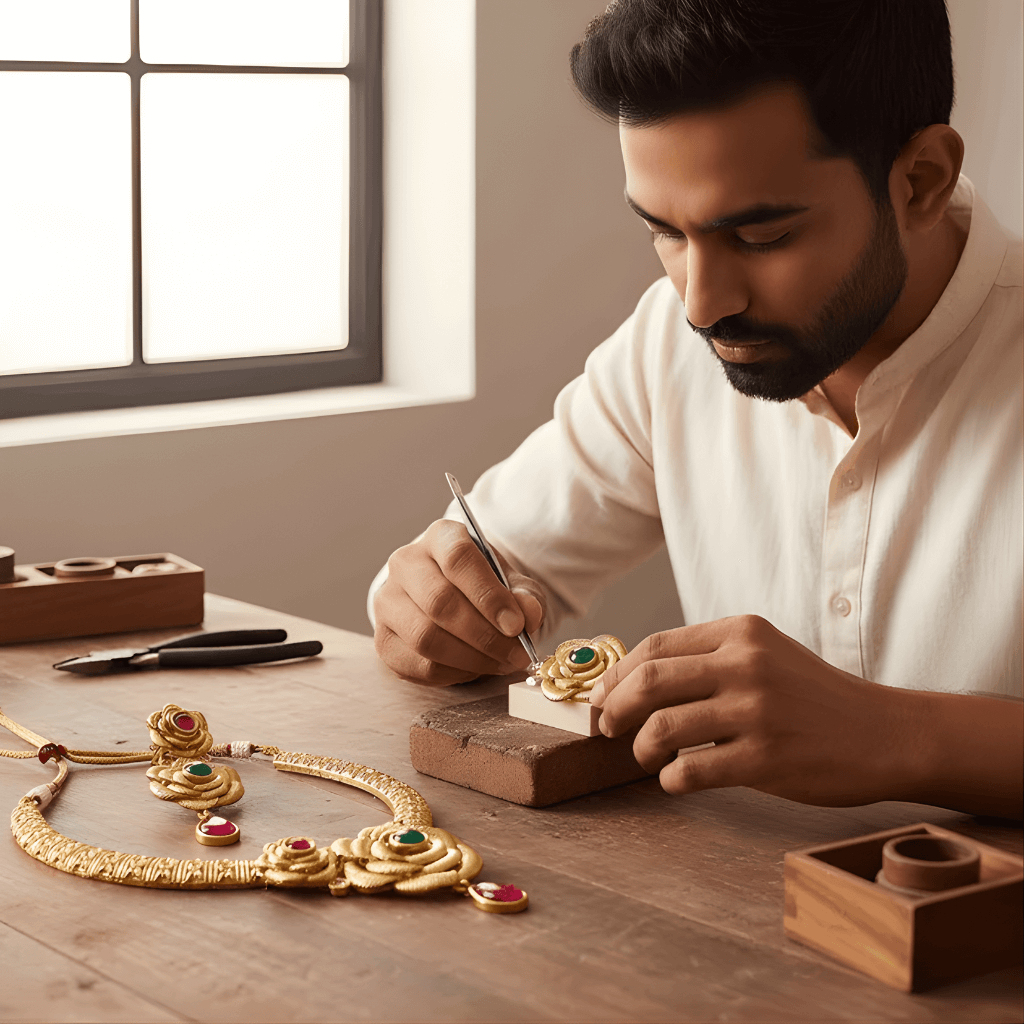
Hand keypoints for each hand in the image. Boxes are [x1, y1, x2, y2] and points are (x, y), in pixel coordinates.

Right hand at [373, 519, 545, 685]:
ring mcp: (388, 601)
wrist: (454, 601)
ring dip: (471, 658)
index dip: (488, 596)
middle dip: (485, 635)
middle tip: (516, 654)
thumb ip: (525, 596)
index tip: (516, 625)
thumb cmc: (485, 587)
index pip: (458, 559)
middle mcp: (406, 563)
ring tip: (501, 663)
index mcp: (440, 537)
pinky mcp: (383, 639)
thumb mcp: (513, 583)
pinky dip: (454, 672)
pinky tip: (475, 667)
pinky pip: (418, 664)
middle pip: (440, 602)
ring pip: (426, 637)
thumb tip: (528, 613)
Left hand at [589, 615, 911, 805]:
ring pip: (662, 727)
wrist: (885, 733)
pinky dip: (670, 778)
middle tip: (607, 728)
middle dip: (614, 707)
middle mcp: (745, 664)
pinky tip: (676, 778)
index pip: (655, 646)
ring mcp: (756, 711)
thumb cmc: (815, 697)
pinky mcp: (766, 758)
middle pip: (649, 681)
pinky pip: (691, 769)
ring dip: (641, 747)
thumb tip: (637, 678)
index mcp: (740, 632)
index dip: (617, 674)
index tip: (602, 697)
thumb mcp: (766, 654)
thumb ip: (710, 658)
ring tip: (647, 756)